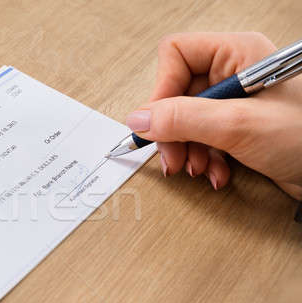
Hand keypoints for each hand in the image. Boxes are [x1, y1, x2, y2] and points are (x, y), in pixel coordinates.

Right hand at [126, 32, 301, 199]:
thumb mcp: (239, 126)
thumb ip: (184, 119)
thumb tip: (140, 118)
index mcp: (237, 53)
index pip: (176, 55)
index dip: (161, 90)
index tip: (156, 123)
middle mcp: (234, 73)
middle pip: (176, 93)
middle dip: (173, 131)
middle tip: (172, 157)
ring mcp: (236, 101)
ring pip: (186, 120)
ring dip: (187, 149)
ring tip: (198, 168)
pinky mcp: (238, 126)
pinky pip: (202, 137)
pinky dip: (204, 158)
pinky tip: (216, 172)